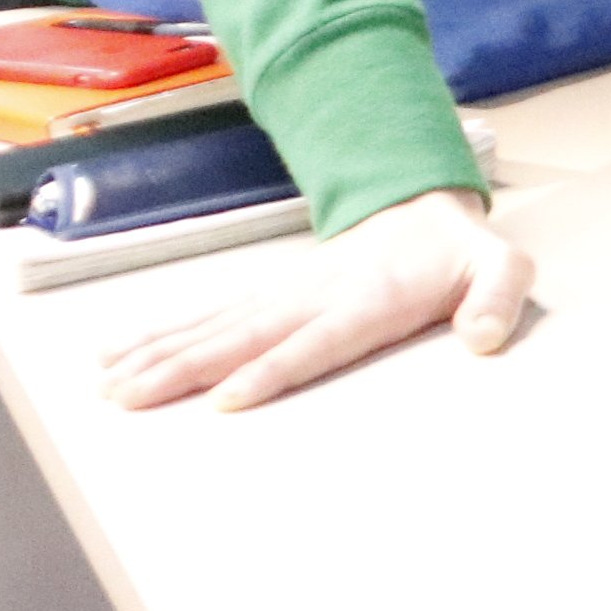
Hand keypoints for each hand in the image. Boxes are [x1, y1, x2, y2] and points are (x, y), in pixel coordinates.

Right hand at [103, 188, 531, 411]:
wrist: (422, 211)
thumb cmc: (461, 254)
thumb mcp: (502, 268)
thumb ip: (497, 298)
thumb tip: (483, 337)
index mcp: (368, 300)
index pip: (314, 341)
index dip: (272, 369)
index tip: (226, 399)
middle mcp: (313, 297)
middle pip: (243, 336)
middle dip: (185, 368)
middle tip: (131, 399)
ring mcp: (284, 294)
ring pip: (213, 326)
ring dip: (159, 354)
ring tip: (108, 386)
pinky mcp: (267, 296)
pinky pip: (207, 316)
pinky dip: (159, 335)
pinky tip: (116, 355)